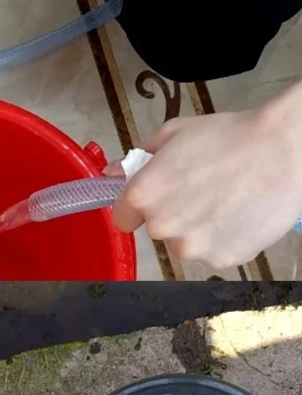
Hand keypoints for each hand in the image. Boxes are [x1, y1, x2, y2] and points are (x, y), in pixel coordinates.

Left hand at [108, 89, 301, 268]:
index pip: (122, 217)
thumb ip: (138, 157)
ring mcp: (192, 247)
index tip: (156, 197)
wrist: (286, 150)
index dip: (137, 207)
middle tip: (199, 191)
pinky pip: (212, 253)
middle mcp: (162, 227)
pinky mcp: (221, 260)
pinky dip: (222, 239)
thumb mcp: (174, 134)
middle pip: (155, 230)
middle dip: (170, 215)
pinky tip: (238, 215)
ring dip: (196, 230)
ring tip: (223, 201)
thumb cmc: (228, 136)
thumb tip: (111, 172)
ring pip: (184, 244)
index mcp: (143, 196)